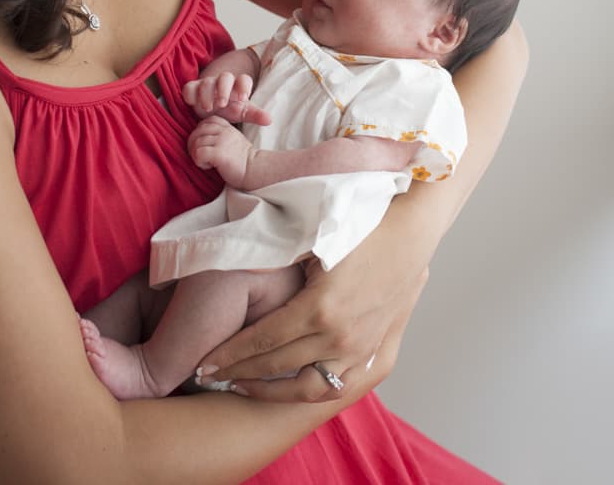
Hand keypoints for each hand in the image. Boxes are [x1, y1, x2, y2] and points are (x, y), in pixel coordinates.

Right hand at [182, 72, 270, 125]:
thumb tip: (269, 120)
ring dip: (207, 94)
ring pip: (207, 82)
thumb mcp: (242, 113)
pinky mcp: (192, 89)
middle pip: (225, 77)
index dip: (244, 86)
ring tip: (209, 108)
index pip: (244, 79)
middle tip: (222, 104)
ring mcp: (206, 84)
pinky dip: (190, 94)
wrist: (210, 110)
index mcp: (237, 86)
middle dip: (223, 89)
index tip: (243, 97)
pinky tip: (192, 103)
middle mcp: (222, 82)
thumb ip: (255, 115)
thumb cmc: (229, 109)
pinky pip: (189, 87)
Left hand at [188, 115, 256, 187]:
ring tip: (207, 163)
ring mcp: (222, 141)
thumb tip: (198, 138)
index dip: (200, 135)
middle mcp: (224, 131)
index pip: (204, 123)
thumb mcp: (232, 140)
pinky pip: (199, 153)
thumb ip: (218, 135)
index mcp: (226, 127)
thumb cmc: (241, 160)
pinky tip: (208, 166)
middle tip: (202, 157)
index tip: (206, 146)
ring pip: (196, 143)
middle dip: (194, 145)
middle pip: (197, 132)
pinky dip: (199, 162)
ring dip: (197, 155)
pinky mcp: (219, 153)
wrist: (255, 171)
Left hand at [194, 219, 428, 402]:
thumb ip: (274, 253)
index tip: (203, 364)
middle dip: (239, 373)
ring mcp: (361, 349)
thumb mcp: (313, 236)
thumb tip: (233, 260)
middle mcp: (341, 336)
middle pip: (277, 366)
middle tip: (209, 376)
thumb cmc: (362, 224)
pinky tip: (287, 386)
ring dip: (270, 392)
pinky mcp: (377, 353)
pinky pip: (338, 387)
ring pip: (307, 389)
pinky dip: (308, 392)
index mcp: (321, 308)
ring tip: (243, 386)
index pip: (263, 340)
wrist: (412, 230)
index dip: (230, 355)